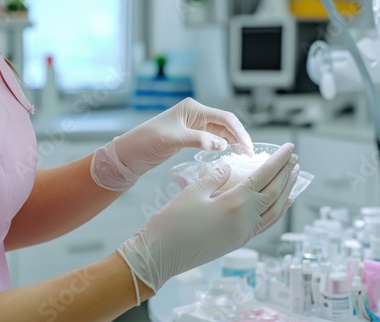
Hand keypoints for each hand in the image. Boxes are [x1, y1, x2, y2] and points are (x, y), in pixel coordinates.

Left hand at [90, 98, 253, 190]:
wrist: (129, 154)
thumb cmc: (146, 141)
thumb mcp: (173, 140)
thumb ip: (199, 140)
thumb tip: (223, 145)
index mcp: (193, 109)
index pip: (225, 118)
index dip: (240, 132)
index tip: (249, 147)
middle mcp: (196, 115)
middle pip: (226, 124)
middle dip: (239, 137)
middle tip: (250, 154)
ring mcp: (193, 126)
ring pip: (221, 132)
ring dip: (232, 142)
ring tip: (243, 156)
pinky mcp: (190, 137)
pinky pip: (212, 140)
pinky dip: (222, 146)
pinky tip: (229, 154)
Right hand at [117, 143, 298, 299]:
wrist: (161, 256)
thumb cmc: (172, 222)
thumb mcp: (193, 191)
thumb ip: (215, 177)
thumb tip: (228, 169)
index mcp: (235, 203)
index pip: (264, 176)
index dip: (279, 161)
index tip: (289, 148)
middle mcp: (245, 220)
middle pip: (275, 192)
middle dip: (287, 173)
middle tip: (295, 158)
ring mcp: (244, 233)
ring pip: (275, 209)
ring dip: (287, 191)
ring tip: (294, 177)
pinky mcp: (239, 241)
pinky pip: (266, 223)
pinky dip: (278, 211)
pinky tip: (282, 203)